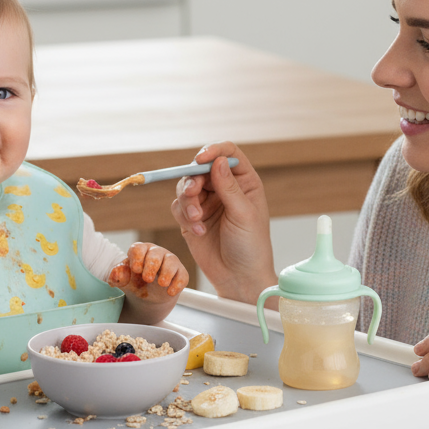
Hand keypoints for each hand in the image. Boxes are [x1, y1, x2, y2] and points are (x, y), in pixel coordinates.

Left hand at [108, 242, 188, 322]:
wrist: (149, 296)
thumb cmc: (136, 282)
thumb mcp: (125, 281)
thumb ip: (118, 276)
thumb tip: (115, 274)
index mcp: (140, 251)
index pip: (138, 248)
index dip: (137, 258)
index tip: (136, 270)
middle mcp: (156, 253)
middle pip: (155, 254)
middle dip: (151, 266)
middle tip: (147, 279)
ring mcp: (170, 262)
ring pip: (171, 261)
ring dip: (166, 272)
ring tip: (161, 284)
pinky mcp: (181, 273)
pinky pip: (182, 275)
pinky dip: (177, 284)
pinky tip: (170, 292)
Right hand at [169, 142, 275, 303]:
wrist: (238, 277)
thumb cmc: (250, 247)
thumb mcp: (244, 215)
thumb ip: (229, 187)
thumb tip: (217, 161)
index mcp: (244, 182)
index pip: (227, 154)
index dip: (213, 151)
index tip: (201, 159)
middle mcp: (224, 188)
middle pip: (200, 168)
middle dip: (193, 180)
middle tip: (193, 194)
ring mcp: (207, 202)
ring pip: (186, 186)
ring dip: (187, 201)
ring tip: (197, 218)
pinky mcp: (192, 218)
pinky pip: (178, 206)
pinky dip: (184, 216)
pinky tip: (198, 231)